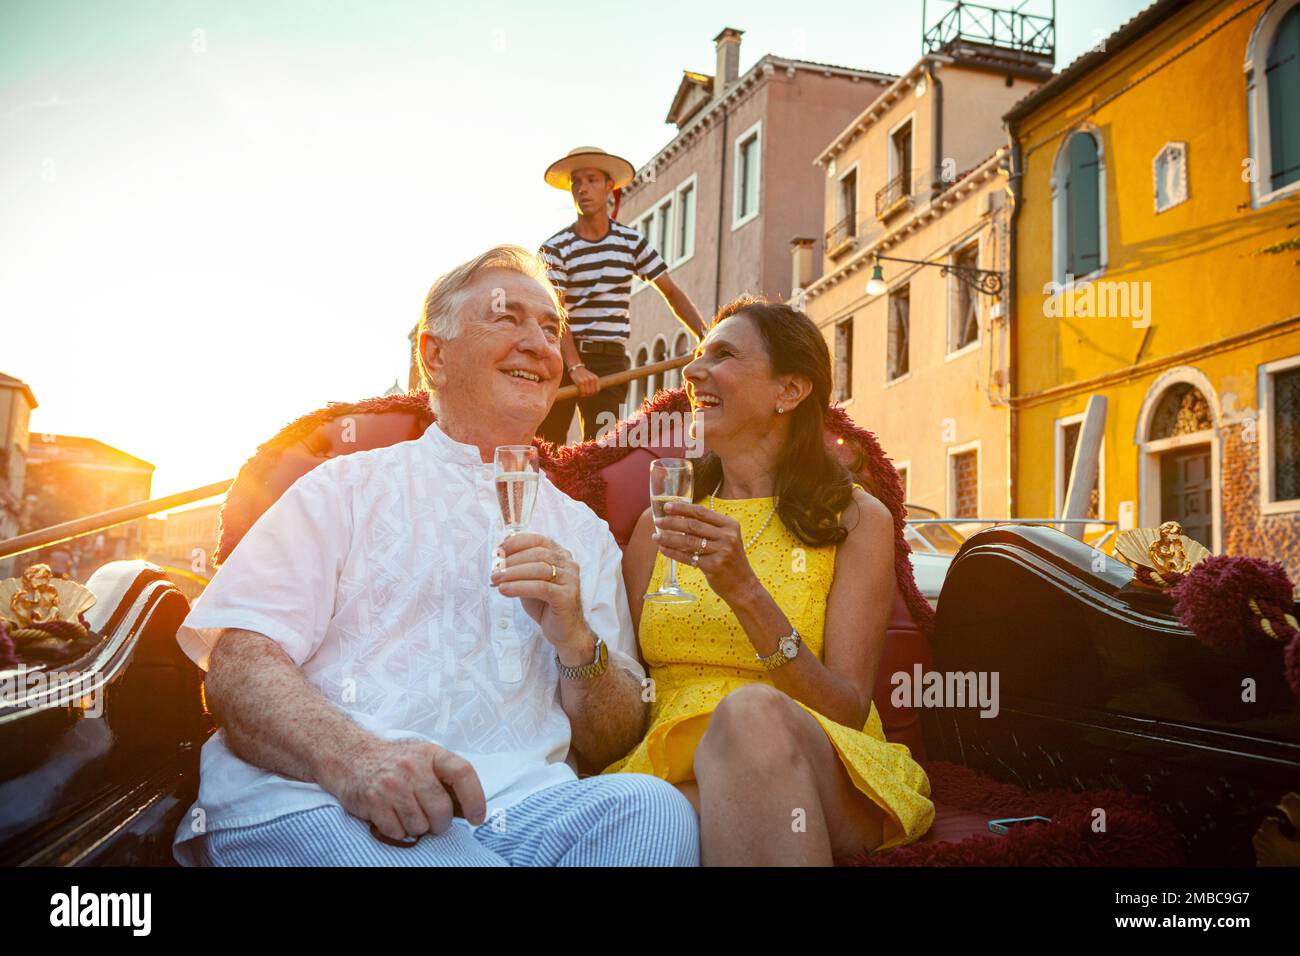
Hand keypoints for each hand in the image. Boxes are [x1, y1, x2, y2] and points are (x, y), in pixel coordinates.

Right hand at [320, 737, 486, 840]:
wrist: (352, 757)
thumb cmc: (396, 763)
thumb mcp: (423, 758)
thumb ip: (445, 778)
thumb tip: (468, 809)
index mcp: (431, 754)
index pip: (462, 773)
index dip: (475, 798)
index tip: (477, 818)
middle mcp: (412, 766)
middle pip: (441, 809)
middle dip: (440, 824)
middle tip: (434, 822)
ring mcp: (392, 784)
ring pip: (419, 825)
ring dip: (418, 828)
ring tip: (409, 814)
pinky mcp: (374, 801)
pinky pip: (398, 832)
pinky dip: (398, 831)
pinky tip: (393, 816)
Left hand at [490, 532, 591, 661]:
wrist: (564, 632)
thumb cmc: (546, 605)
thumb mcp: (529, 583)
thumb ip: (518, 570)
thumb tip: (496, 562)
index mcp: (560, 555)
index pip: (538, 540)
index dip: (517, 542)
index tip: (498, 551)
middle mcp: (568, 564)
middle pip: (537, 553)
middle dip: (512, 560)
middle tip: (494, 570)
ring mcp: (570, 579)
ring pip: (539, 569)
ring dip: (513, 573)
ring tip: (496, 579)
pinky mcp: (567, 596)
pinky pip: (541, 587)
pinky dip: (520, 587)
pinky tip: (505, 590)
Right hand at [572, 365, 600, 397]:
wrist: (576, 367)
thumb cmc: (583, 374)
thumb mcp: (591, 376)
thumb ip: (593, 383)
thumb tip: (594, 393)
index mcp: (596, 378)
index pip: (597, 390)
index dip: (593, 393)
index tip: (589, 393)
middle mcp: (592, 379)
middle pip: (592, 392)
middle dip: (588, 395)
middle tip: (585, 394)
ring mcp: (586, 380)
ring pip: (587, 393)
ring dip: (585, 395)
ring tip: (582, 394)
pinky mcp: (580, 382)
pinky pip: (582, 392)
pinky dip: (581, 394)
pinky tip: (580, 394)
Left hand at [653, 501, 759, 605]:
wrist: (743, 585)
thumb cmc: (730, 560)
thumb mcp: (726, 539)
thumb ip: (709, 528)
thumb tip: (679, 518)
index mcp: (730, 525)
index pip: (702, 512)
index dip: (682, 508)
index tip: (667, 507)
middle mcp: (727, 536)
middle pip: (693, 526)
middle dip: (672, 522)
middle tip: (658, 521)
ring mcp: (721, 552)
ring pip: (688, 542)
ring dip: (669, 538)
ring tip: (655, 536)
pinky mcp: (714, 566)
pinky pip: (688, 557)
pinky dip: (673, 553)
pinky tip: (663, 549)